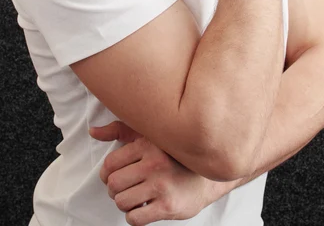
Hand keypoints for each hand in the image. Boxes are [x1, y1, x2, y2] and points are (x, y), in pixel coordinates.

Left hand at [90, 121, 228, 224]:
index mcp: (148, 144)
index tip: (114, 176)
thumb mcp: (148, 136)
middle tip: (125, 188)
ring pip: (121, 202)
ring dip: (125, 203)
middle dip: (115, 190)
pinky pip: (134, 218)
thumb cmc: (172, 156)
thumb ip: (119, 130)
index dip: (106, 174)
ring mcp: (162, 185)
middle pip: (113, 184)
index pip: (110, 164)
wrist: (206, 178)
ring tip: (136, 196)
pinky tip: (144, 206)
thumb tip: (92, 131)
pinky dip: (134, 216)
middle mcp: (155, 163)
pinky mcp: (168, 206)